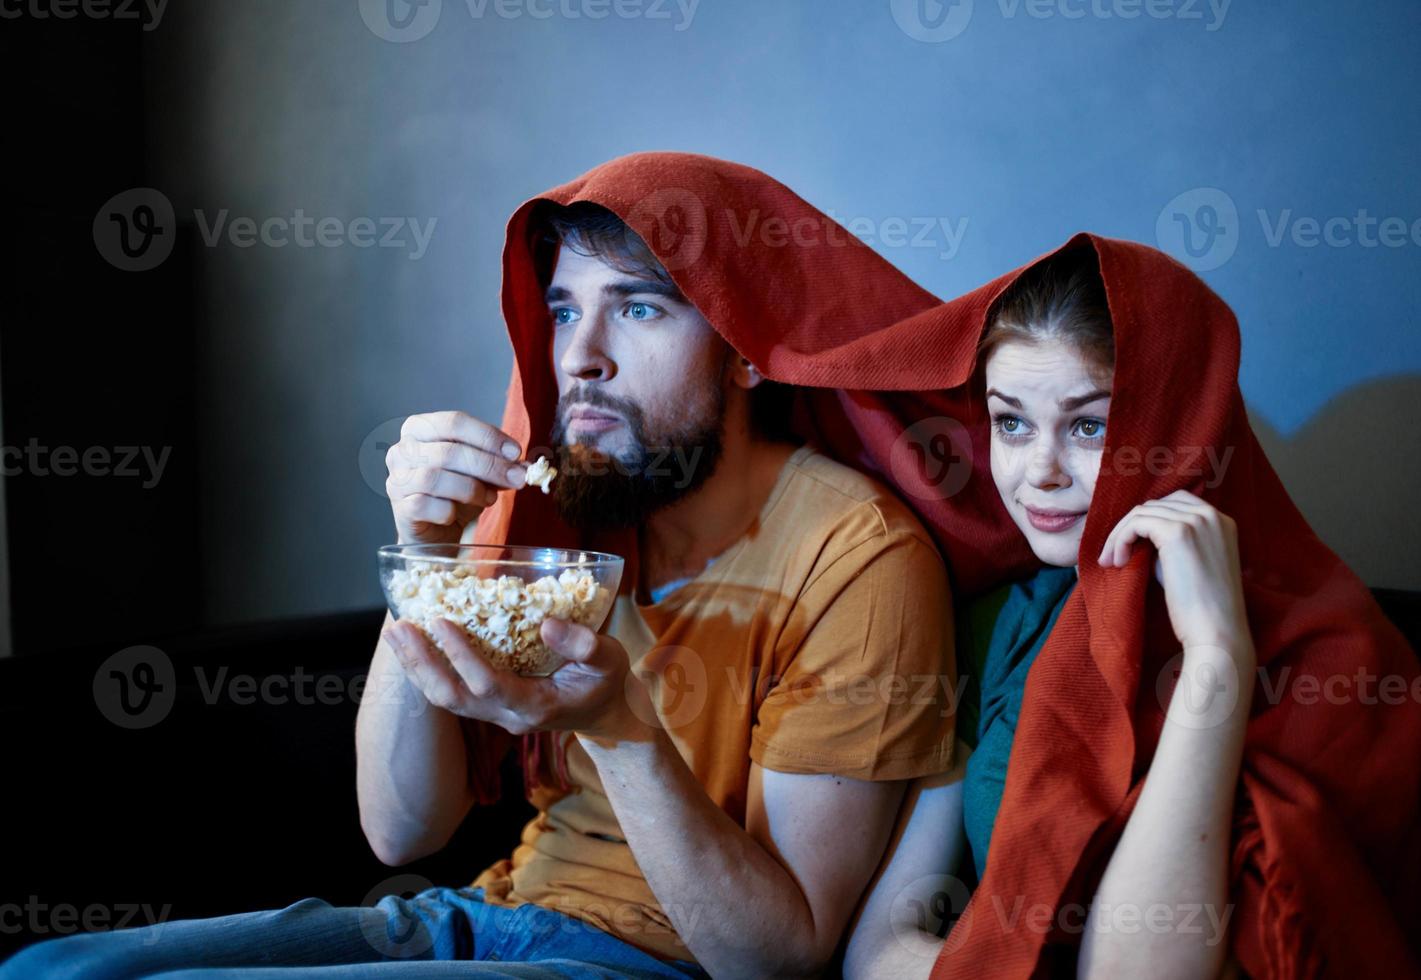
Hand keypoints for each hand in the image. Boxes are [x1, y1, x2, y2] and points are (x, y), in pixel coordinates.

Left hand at [381, 615, 649, 741]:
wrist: (606, 714)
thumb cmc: (608, 683)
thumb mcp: (611, 659)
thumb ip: (584, 644)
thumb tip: (547, 623)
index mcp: (536, 707)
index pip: (489, 685)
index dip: (461, 656)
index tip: (441, 621)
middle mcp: (508, 717)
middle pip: (453, 698)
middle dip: (422, 663)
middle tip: (399, 627)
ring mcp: (496, 716)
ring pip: (445, 699)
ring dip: (417, 666)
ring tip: (396, 632)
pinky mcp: (489, 707)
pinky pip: (451, 692)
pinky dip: (428, 668)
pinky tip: (415, 644)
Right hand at [385, 410, 528, 544]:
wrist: (435, 530)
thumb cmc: (455, 492)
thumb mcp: (480, 472)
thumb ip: (500, 463)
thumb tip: (526, 466)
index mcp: (420, 428)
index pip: (455, 422)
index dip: (488, 437)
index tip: (515, 453)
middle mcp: (402, 450)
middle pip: (449, 451)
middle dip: (489, 466)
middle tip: (517, 478)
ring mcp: (397, 479)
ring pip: (436, 478)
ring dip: (472, 489)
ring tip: (490, 498)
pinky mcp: (399, 508)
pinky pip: (425, 505)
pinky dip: (449, 510)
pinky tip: (457, 513)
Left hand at [1098, 490, 1251, 653]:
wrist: (1217, 631)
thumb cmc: (1201, 607)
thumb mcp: (1191, 563)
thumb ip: (1172, 543)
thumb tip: (1139, 535)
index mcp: (1221, 521)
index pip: (1175, 503)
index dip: (1147, 521)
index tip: (1131, 545)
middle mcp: (1211, 515)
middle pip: (1156, 505)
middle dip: (1130, 527)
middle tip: (1113, 555)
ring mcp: (1196, 521)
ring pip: (1142, 513)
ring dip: (1120, 536)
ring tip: (1112, 562)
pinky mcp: (1178, 533)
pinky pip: (1137, 523)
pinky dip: (1120, 540)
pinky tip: (1118, 562)